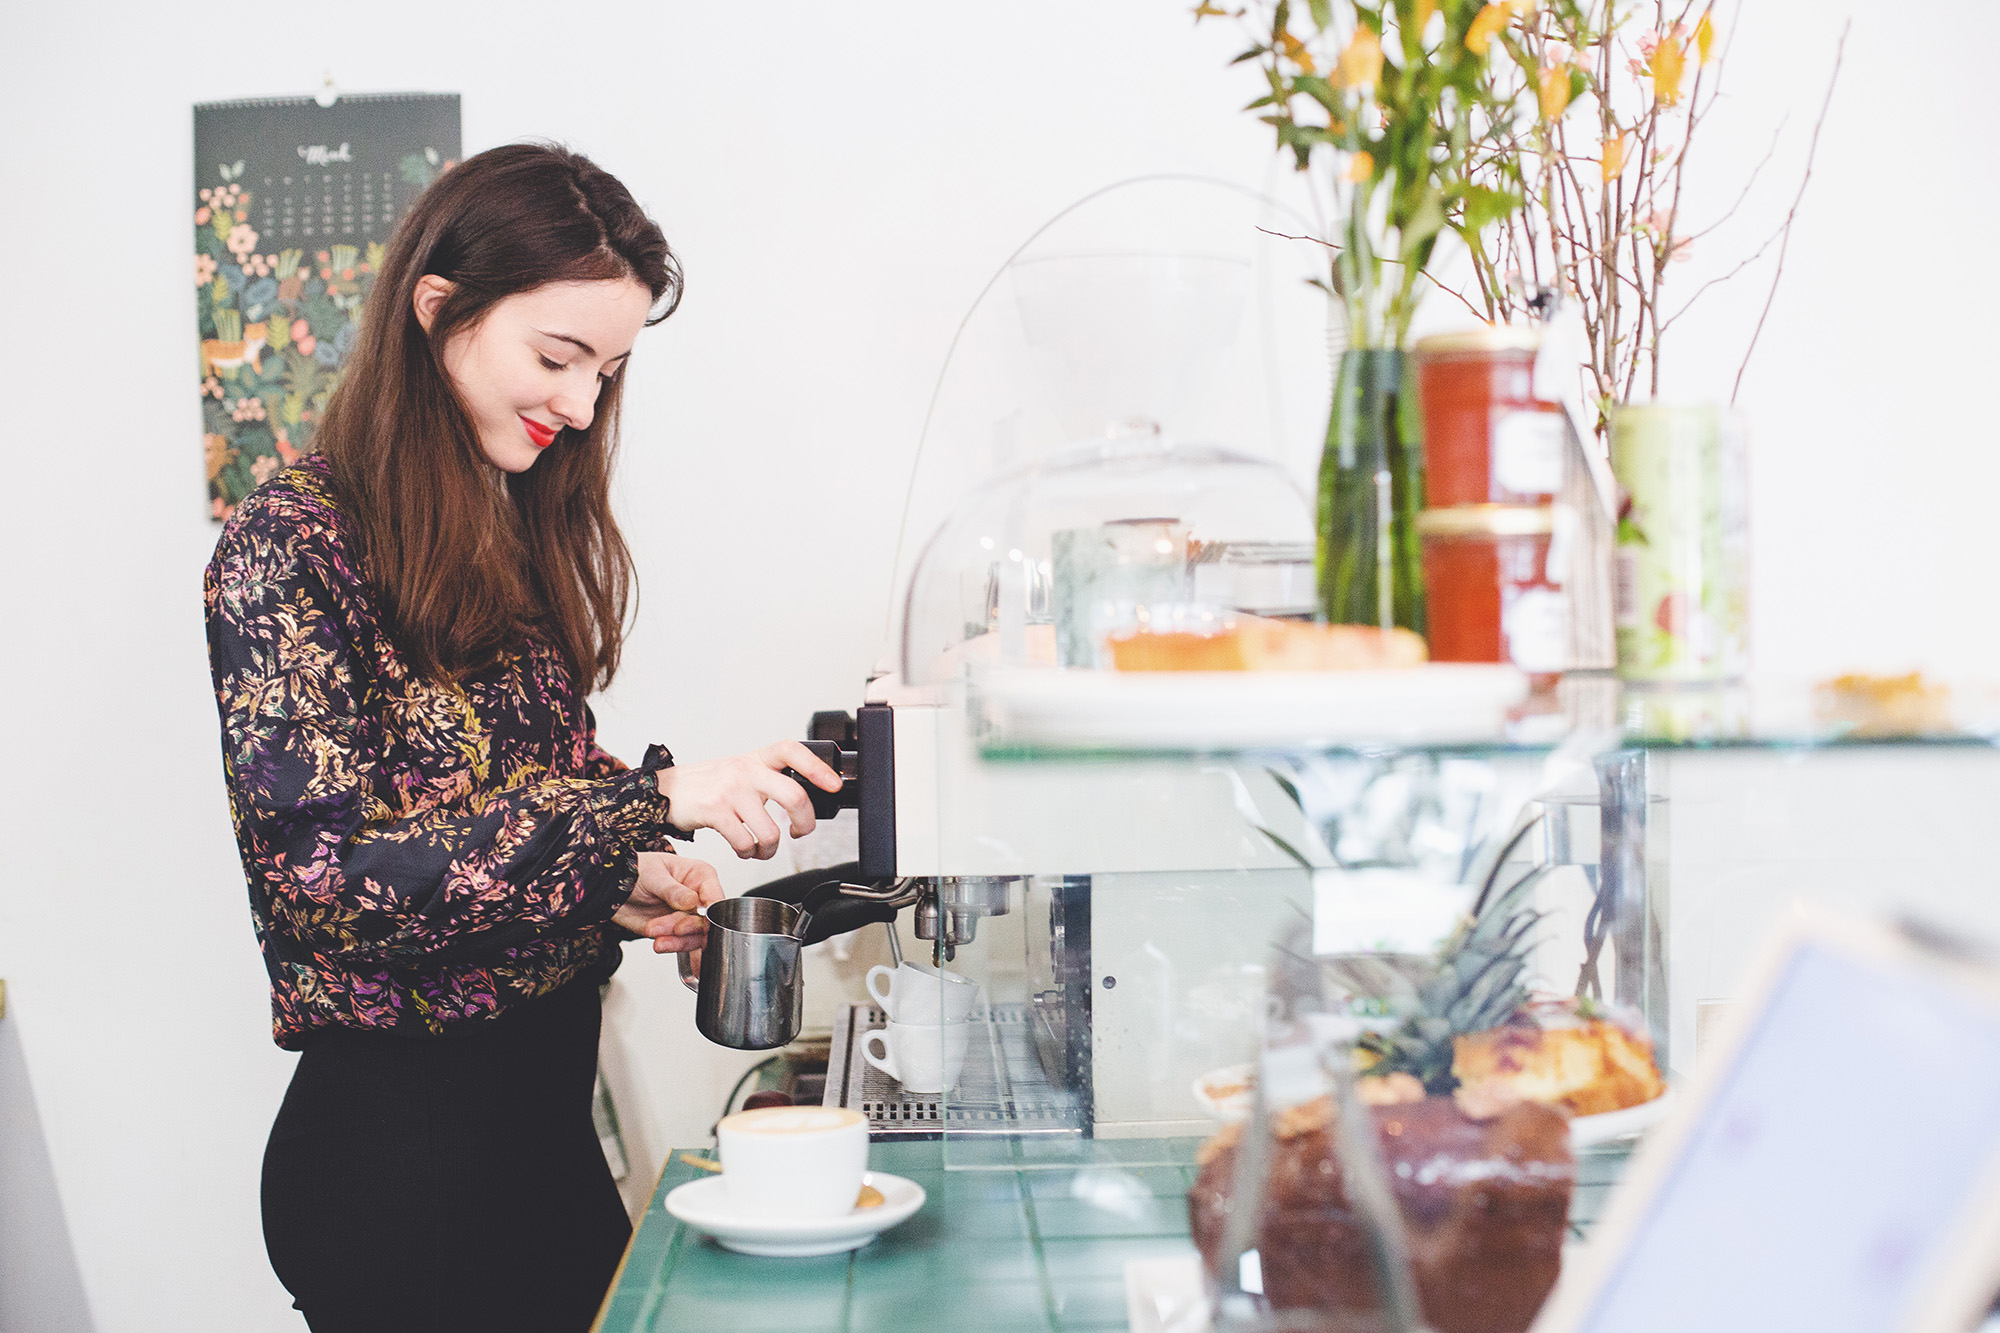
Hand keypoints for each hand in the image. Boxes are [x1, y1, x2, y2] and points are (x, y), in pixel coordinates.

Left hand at [613, 852, 722, 952]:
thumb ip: (673, 890)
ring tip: (655, 932)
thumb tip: (691, 901)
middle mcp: (698, 897)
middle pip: (708, 920)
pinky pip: (680, 944)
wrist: (610, 889)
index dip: (713, 910)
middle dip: (690, 926)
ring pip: (696, 936)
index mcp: (700, 876)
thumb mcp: (653, 875)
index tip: (705, 918)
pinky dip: (671, 946)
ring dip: (678, 939)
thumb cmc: (634, 870)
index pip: (716, 896)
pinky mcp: (675, 932)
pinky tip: (659, 943)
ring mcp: (687, 916)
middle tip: (675, 928)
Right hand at [655, 741, 841, 859]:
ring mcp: (730, 791)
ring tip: (763, 848)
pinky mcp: (715, 812)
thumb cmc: (711, 784)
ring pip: (770, 831)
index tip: (834, 784)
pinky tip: (744, 848)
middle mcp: (746, 771)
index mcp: (757, 758)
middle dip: (805, 823)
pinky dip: (748, 853)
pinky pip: (745, 843)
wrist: (668, 790)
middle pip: (793, 795)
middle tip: (801, 832)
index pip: (792, 751)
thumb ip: (770, 779)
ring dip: (771, 850)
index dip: (817, 767)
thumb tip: (805, 800)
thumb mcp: (743, 771)